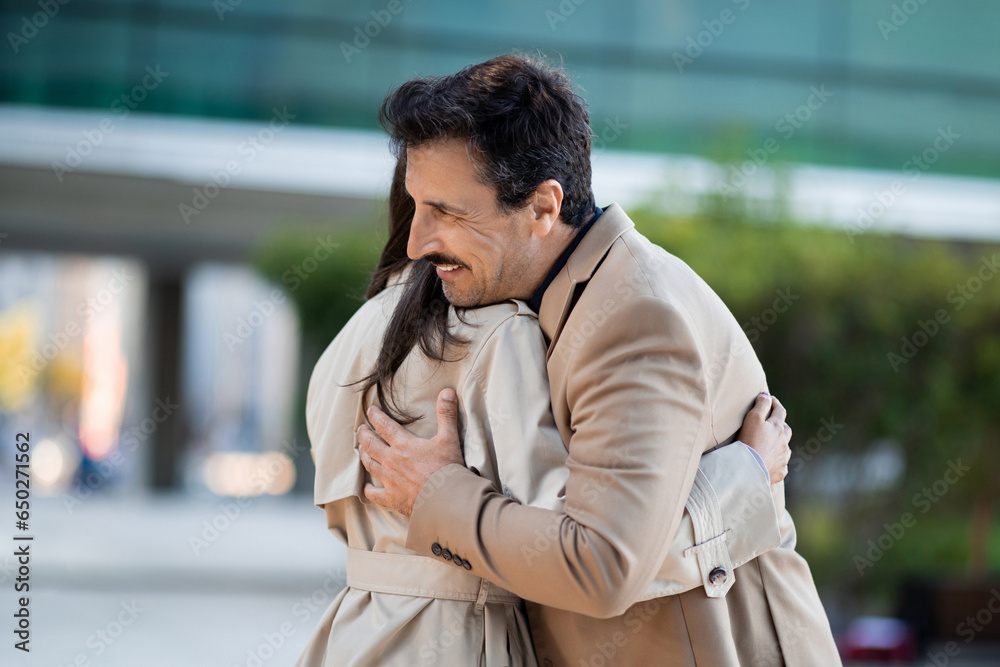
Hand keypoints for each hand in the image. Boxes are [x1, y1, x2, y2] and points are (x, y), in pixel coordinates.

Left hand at [357, 388, 464, 516]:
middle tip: (360, 428)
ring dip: (364, 455)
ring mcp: (389, 480)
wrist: (446, 499)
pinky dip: (367, 489)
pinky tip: (365, 487)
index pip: (384, 425)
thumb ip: (446, 414)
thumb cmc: (448, 468)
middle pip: (371, 444)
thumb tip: (447, 391)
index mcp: (403, 444)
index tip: (370, 410)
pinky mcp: (391, 498)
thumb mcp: (449, 438)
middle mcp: (392, 461)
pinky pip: (373, 494)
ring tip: (361, 449)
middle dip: (364, 434)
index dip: (375, 416)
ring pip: (369, 464)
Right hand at [738, 393, 792, 484]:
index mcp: (778, 428)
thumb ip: (761, 404)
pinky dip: (777, 460)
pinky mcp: (779, 471)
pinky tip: (771, 461)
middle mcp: (784, 442)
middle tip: (771, 423)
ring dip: (780, 443)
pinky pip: (781, 464)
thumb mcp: (753, 418)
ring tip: (771, 443)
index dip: (774, 403)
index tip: (769, 399)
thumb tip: (767, 395)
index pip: (779, 410)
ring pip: (785, 447)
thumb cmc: (749, 441)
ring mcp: (783, 458)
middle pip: (786, 429)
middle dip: (780, 424)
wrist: (749, 469)